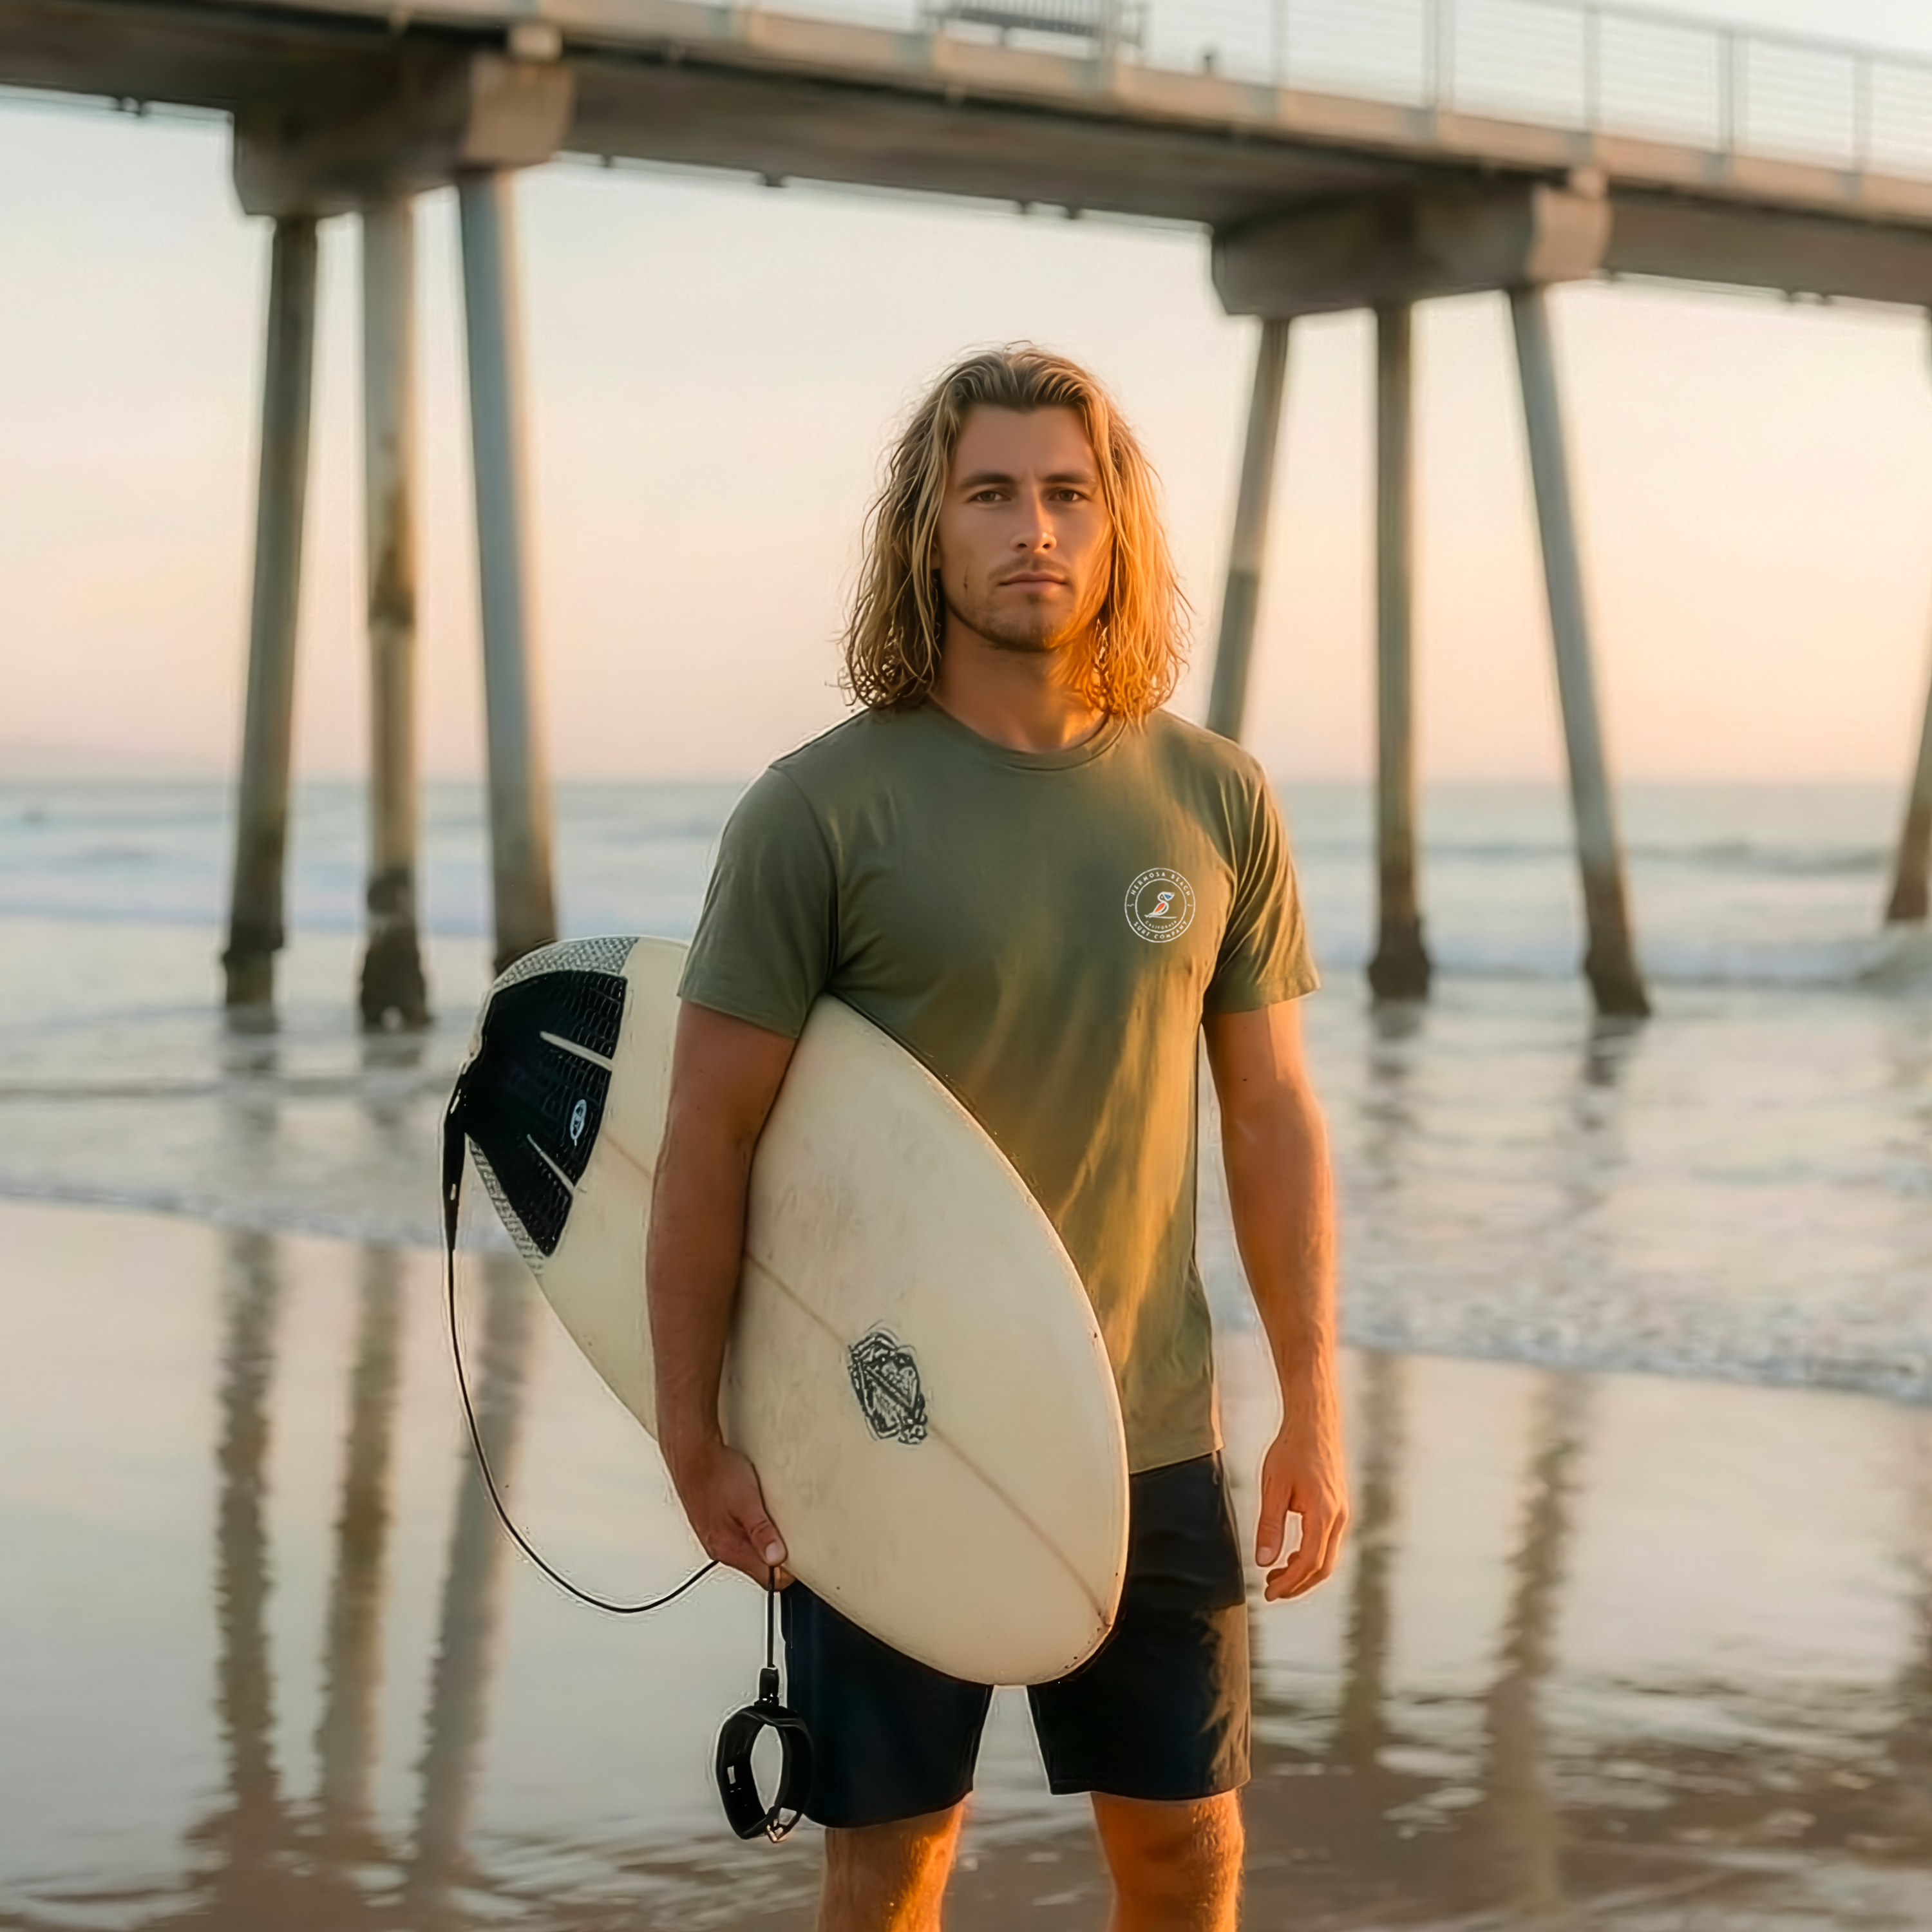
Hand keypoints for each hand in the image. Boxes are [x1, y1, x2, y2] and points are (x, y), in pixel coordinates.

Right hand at [664, 1436, 790, 1585]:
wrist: (692, 1455)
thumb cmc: (717, 1473)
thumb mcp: (747, 1500)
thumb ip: (761, 1531)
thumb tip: (777, 1558)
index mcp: (730, 1548)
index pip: (767, 1579)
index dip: (788, 1570)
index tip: (803, 1554)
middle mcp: (720, 1549)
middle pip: (759, 1569)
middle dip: (779, 1559)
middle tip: (795, 1538)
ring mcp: (716, 1538)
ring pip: (750, 1554)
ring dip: (766, 1545)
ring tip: (777, 1524)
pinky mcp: (714, 1527)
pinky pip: (740, 1539)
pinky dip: (753, 1534)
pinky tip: (757, 1516)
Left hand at [1254, 1419, 1347, 1601]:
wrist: (1314, 1422)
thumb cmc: (1292, 1449)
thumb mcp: (1273, 1487)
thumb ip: (1269, 1526)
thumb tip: (1264, 1561)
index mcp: (1323, 1515)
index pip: (1309, 1563)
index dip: (1289, 1584)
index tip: (1268, 1594)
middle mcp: (1338, 1517)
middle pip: (1323, 1567)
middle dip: (1297, 1585)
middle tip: (1271, 1590)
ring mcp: (1341, 1513)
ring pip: (1327, 1556)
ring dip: (1303, 1571)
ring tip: (1275, 1574)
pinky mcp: (1338, 1507)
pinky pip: (1327, 1542)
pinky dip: (1310, 1556)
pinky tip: (1290, 1554)